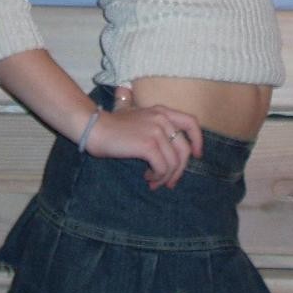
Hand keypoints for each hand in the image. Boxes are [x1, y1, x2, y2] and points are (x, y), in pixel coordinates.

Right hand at [85, 103, 202, 190]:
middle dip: (180, 169)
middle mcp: (162, 118)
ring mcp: (156, 131)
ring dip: (165, 177)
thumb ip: (153, 123)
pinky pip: (163, 167)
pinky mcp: (148, 144)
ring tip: (154, 181)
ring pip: (174, 162)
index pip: (191, 122)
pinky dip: (158, 176)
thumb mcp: (137, 117)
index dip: (198, 140)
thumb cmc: (112, 125)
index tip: (197, 155)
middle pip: (184, 149)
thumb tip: (168, 146)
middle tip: (170, 182)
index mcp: (162, 111)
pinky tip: (148, 177)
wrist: (95, 128)